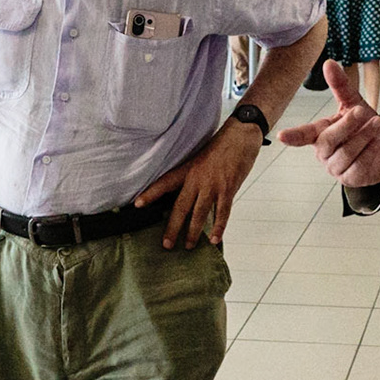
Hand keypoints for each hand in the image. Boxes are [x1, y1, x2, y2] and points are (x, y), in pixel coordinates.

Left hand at [132, 122, 263, 247]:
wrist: (241, 134)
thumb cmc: (222, 145)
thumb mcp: (201, 156)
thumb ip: (194, 174)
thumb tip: (188, 191)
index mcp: (189, 168)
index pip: (165, 182)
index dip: (151, 193)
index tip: (137, 204)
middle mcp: (197, 178)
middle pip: (180, 206)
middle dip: (172, 227)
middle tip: (166, 245)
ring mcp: (213, 184)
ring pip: (199, 213)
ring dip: (193, 232)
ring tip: (189, 246)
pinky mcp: (228, 188)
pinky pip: (223, 212)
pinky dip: (219, 227)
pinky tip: (215, 240)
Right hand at [278, 61, 379, 186]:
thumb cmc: (363, 125)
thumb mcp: (353, 103)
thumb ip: (340, 86)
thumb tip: (329, 63)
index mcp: (319, 133)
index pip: (303, 135)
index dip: (293, 136)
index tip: (282, 136)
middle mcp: (324, 152)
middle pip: (327, 141)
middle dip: (346, 126)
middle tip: (361, 111)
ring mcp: (335, 167)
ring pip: (346, 153)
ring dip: (363, 137)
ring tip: (377, 123)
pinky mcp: (350, 178)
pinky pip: (358, 165)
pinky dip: (370, 150)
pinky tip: (378, 141)